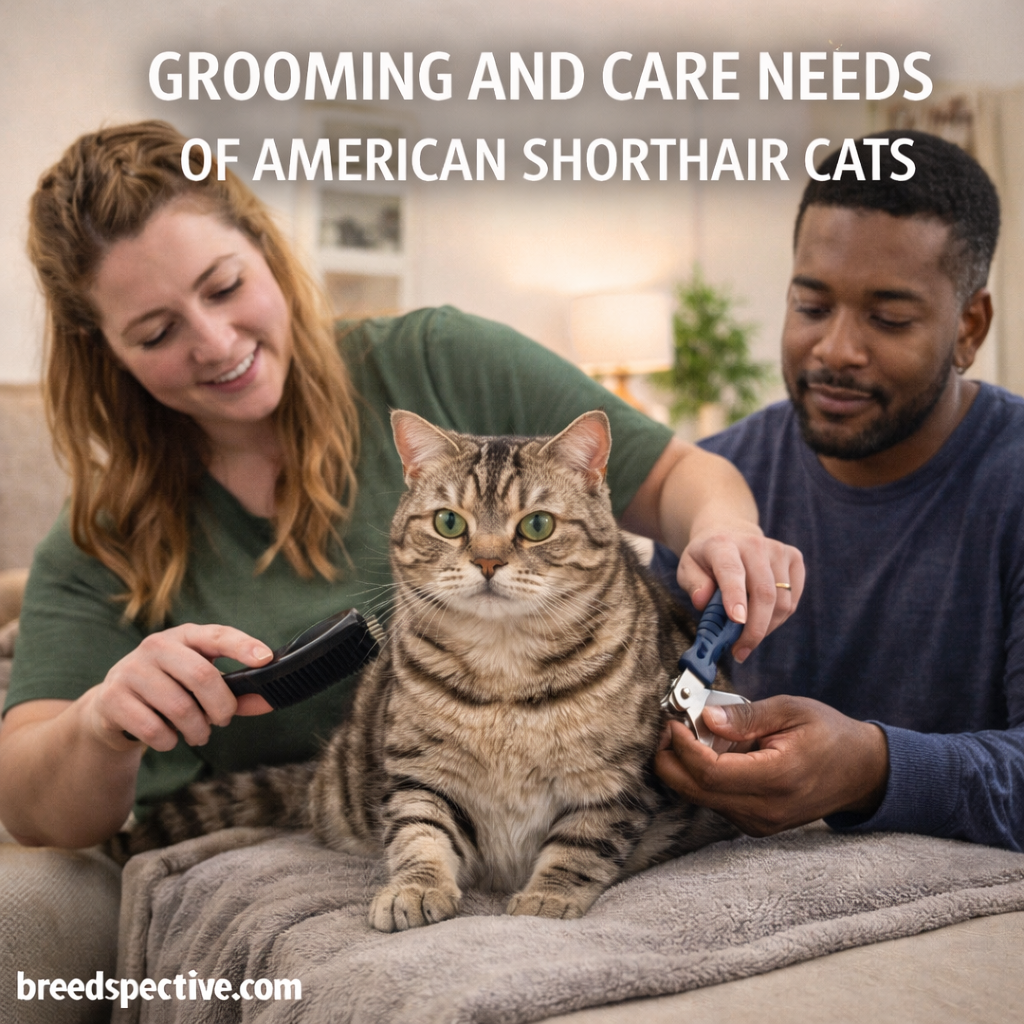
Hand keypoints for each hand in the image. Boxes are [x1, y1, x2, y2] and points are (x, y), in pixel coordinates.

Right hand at [86, 623, 274, 752]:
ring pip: (179, 707)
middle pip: (202, 675)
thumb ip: (235, 692)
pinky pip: (153, 729)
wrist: (112, 707)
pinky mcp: (112, 697)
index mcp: (185, 636)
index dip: (243, 646)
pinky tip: (169, 738)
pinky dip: (170, 741)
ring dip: (197, 729)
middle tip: (224, 720)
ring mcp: (131, 669)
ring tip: (199, 733)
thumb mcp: (200, 685)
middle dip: (221, 705)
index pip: (218, 635)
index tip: (265, 659)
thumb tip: (269, 700)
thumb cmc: (170, 690)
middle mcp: (156, 646)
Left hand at [654, 695, 888, 834]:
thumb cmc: (828, 735)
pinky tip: (714, 753)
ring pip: (699, 798)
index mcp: (776, 778)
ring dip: (685, 767)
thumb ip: (744, 716)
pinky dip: (703, 778)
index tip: (674, 720)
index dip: (682, 746)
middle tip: (671, 728)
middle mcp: (764, 810)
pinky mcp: (755, 825)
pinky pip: (714, 802)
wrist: (861, 771)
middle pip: (693, 791)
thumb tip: (705, 717)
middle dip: (671, 759)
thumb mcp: (789, 710)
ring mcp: (759, 823)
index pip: (708, 771)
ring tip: (696, 735)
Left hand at [679, 523, 804, 661]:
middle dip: (754, 628)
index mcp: (722, 544)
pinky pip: (792, 600)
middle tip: (740, 651)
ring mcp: (778, 550)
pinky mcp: (795, 558)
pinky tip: (761, 620)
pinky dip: (778, 619)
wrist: (729, 533)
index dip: (735, 597)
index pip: (731, 571)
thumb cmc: (706, 559)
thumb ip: (693, 584)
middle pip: (764, 592)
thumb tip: (702, 601)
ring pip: (782, 601)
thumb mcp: (688, 568)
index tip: (736, 621)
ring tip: (747, 637)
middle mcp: (754, 543)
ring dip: (766, 628)